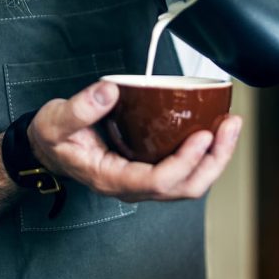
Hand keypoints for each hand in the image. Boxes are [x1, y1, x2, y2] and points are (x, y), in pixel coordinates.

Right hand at [27, 81, 242, 202]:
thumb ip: (80, 108)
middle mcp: (131, 185)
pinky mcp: (147, 166)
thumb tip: (109, 90)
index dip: (184, 162)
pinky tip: (213, 130)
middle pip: (184, 187)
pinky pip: (183, 169)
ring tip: (230, 127)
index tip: (202, 135)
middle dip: (213, 160)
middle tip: (230, 127)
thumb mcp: (56, 121)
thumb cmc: (53, 138)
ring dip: (214, 157)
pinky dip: (203, 153)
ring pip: (188, 182)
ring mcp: (141, 178)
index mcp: (111, 177)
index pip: (156, 181)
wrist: (48, 147)